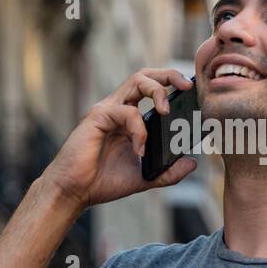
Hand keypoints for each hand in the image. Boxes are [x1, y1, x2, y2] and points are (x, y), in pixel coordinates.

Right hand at [41, 68, 197, 211]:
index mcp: (128, 118)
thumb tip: (192, 162)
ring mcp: (107, 110)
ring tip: (167, 111)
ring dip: (157, 91)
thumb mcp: (144, 177)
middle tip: (187, 86)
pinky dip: (139, 129)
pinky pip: (127, 112)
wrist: (74, 192)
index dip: (172, 85)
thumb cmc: (102, 181)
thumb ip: (167, 171)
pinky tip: (139, 150)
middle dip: (169, 75)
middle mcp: (118, 108)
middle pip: (145, 76)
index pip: (152, 90)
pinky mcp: (97, 116)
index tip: (192, 92)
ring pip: (136, 81)